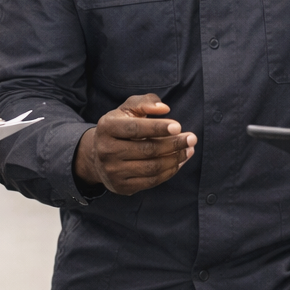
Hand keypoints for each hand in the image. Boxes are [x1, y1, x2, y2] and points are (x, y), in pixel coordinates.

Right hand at [75, 94, 196, 195]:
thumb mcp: (128, 109)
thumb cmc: (120, 126)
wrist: (98, 155)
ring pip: (151, 167)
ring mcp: (113, 171)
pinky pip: (151, 181)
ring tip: (188, 150)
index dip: (157, 128)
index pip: (135, 128)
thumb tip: (164, 109)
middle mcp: (106, 150)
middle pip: (147, 149)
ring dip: (175, 159)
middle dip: (173, 144)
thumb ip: (145, 102)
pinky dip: (169, 172)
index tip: (178, 127)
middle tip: (192, 138)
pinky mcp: (121, 186)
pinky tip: (179, 162)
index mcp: (107, 127)